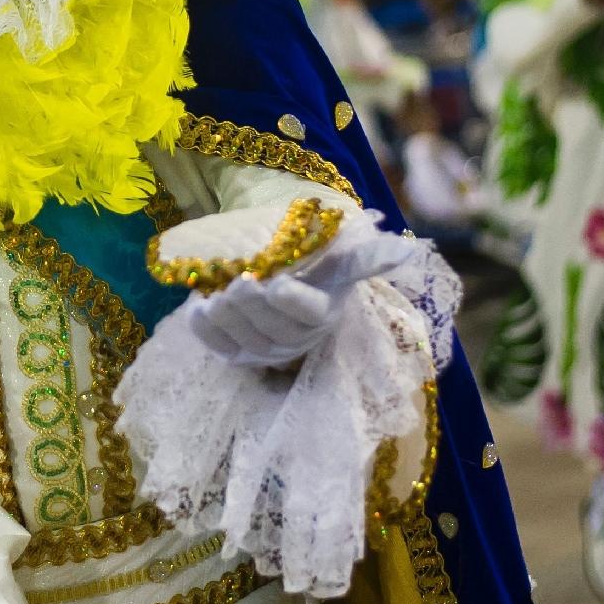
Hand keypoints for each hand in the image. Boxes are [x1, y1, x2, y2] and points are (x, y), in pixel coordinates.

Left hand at [188, 227, 417, 368]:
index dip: (292, 302)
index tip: (274, 282)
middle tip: (237, 282)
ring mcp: (268, 351)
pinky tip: (196, 309)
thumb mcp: (340, 251)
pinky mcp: (240, 354)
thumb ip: (367, 252)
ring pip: (246, 341)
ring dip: (227, 319)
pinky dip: (207, 332)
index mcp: (325, 312)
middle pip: (274, 330)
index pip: (309, 312)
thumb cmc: (315, 259)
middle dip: (253, 307)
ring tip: (214, 295)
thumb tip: (407, 249)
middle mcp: (298, 339)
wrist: (285, 271)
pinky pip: (221, 348)